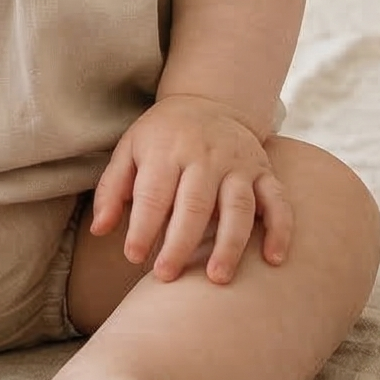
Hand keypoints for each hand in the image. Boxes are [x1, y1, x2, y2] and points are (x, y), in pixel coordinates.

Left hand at [90, 93, 293, 284]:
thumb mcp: (129, 150)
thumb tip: (100, 230)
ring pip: (238, 207)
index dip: (143, 227)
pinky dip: (280, 230)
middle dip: (180, 243)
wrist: (209, 100)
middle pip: (195, 204)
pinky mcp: (264, 172)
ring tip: (216, 279)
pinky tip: (274, 260)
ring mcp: (239, 164)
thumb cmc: (162, 136)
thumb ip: (112, 189)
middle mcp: (205, 156)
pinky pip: (278, 201)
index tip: (133, 257)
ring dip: (229, 244)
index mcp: (167, 151)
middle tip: (166, 277)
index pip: (154, 193)